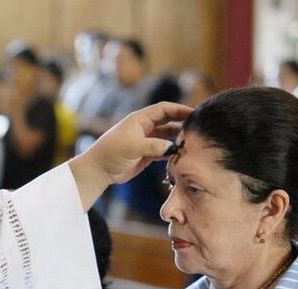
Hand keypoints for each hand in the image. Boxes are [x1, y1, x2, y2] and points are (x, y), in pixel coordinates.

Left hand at [69, 102, 191, 209]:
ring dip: (179, 139)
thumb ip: (153, 146)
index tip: (195, 114)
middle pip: (169, 121)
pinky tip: (182, 155)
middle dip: (183, 123)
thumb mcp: (133, 147)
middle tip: (198, 129)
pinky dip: (173, 152)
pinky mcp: (146, 154)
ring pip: (168, 136)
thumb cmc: (111, 153)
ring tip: (193, 143)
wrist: (99, 169)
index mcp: (140, 119)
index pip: (164, 109)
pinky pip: (164, 150)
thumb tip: (173, 147)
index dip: (179, 110)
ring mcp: (146, 141)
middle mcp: (144, 127)